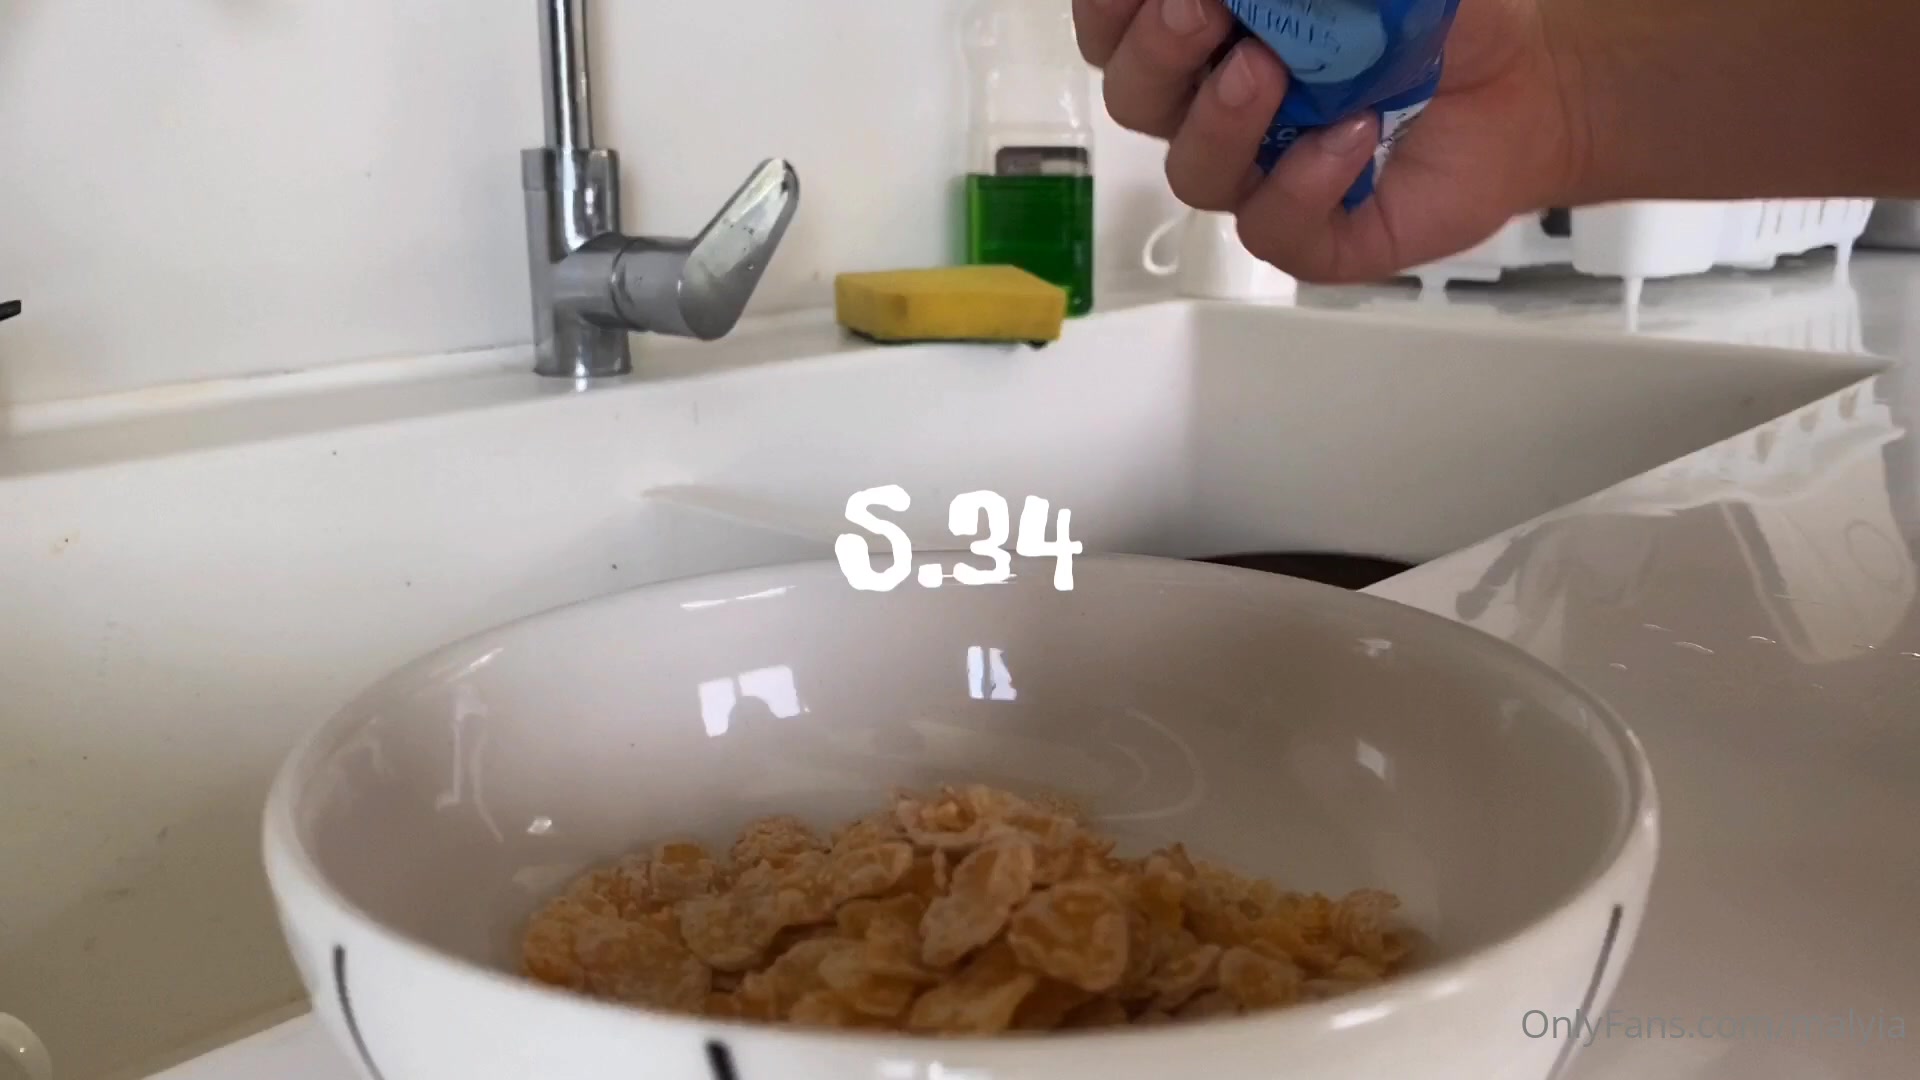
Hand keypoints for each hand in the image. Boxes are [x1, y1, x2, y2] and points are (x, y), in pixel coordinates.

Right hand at [1075, 0, 1591, 282]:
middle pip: (1135, 97)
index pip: (1113, 27)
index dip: (1109, 7)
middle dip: (1157, 50)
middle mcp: (1215, 110)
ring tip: (1271, 71)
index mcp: (1207, 38)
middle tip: (1199, 6)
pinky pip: (1273, 227)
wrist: (1527, 84)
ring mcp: (1259, 177)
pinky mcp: (1312, 237)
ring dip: (1220, 118)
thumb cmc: (1435, 14)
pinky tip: (1353, 133)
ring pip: (1192, 171)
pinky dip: (1304, 181)